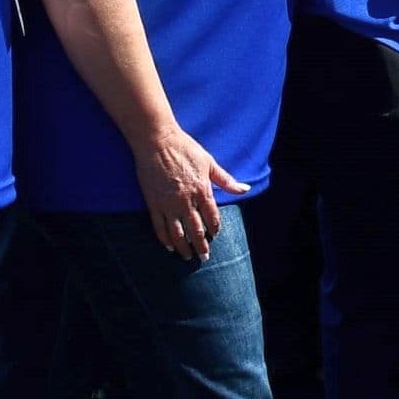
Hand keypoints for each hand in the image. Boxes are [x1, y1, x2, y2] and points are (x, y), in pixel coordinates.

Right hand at [134, 124, 243, 260]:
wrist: (157, 141)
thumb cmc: (185, 148)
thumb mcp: (209, 163)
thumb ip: (226, 180)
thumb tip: (245, 189)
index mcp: (202, 191)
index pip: (212, 218)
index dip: (214, 229)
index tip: (214, 236)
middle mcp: (186, 201)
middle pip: (196, 230)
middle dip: (201, 246)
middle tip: (204, 257)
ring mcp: (168, 204)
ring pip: (177, 233)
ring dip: (183, 247)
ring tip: (187, 256)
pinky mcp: (153, 204)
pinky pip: (159, 227)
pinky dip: (164, 239)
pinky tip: (169, 246)